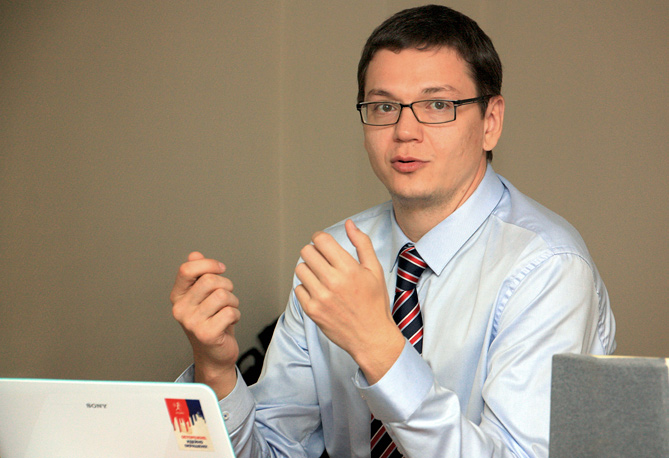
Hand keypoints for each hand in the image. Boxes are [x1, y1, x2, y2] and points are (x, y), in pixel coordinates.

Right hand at [171, 252, 239, 397]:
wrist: (214, 354)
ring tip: (229, 310)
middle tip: (227, 297)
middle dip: (227, 285)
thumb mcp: (204, 296)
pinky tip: (229, 322)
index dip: (208, 264)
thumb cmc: (211, 321)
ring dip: (233, 301)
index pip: (187, 269)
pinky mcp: (206, 334)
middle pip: (210, 280)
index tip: (220, 268)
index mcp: (178, 296)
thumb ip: (199, 274)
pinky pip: (230, 312)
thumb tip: (194, 255)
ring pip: (223, 295)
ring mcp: (191, 322)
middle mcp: (180, 309)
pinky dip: (236, 315)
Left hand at [294, 220, 404, 383]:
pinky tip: (319, 292)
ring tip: (321, 276)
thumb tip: (349, 224)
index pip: (321, 240)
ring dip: (309, 269)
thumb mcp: (374, 270)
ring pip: (300, 269)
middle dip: (314, 252)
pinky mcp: (312, 311)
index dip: (320, 238)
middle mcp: (332, 281)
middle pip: (307, 251)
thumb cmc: (375, 303)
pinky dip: (306, 288)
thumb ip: (362, 244)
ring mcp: (320, 297)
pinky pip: (298, 289)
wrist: (371, 337)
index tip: (324, 244)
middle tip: (323, 260)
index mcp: (349, 269)